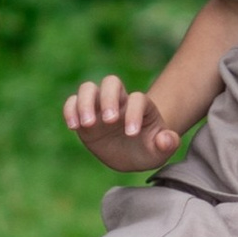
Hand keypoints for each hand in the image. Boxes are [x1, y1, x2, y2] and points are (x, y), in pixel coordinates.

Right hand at [62, 74, 183, 174]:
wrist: (131, 154)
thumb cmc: (148, 148)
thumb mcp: (160, 150)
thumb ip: (167, 144)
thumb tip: (167, 139)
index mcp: (141, 106)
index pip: (137, 99)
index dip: (134, 113)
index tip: (131, 134)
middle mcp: (119, 101)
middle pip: (111, 82)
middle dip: (109, 98)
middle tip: (109, 121)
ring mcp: (99, 106)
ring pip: (88, 88)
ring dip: (85, 102)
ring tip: (87, 124)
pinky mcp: (83, 115)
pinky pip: (72, 103)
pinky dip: (70, 110)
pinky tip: (73, 127)